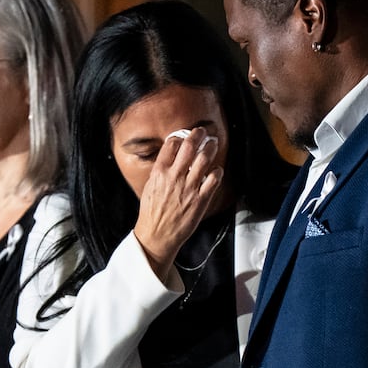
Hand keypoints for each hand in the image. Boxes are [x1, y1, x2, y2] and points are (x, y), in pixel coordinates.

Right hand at [132, 128, 223, 279]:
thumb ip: (161, 171)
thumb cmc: (152, 212)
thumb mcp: (150, 186)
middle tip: (203, 132)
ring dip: (211, 148)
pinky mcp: (200, 200)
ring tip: (213, 144)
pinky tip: (216, 171)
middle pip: (189, 147)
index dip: (180, 136)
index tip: (185, 136)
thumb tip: (170, 158)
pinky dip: (217, 171)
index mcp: (160, 172)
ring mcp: (188, 188)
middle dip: (198, 135)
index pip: (171, 144)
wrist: (157, 235)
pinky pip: (213, 179)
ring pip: (204, 159)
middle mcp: (174, 177)